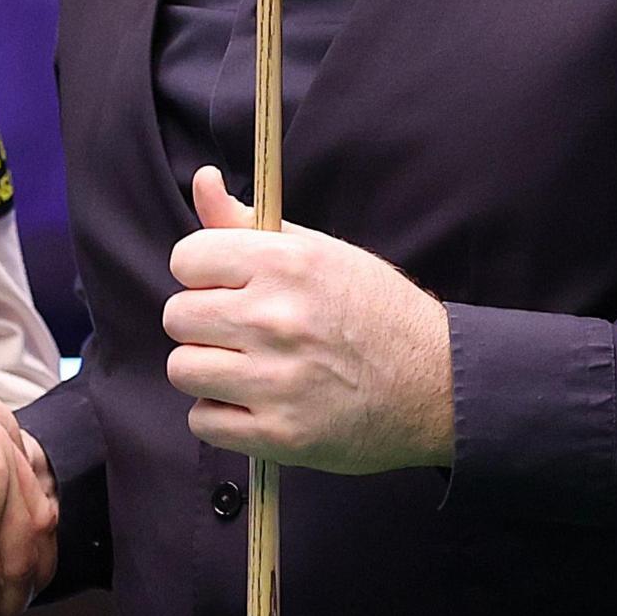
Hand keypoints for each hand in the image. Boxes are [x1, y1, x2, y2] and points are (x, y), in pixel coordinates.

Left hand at [165, 167, 452, 473]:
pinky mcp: (279, 434)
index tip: (225, 287)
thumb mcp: (322, 253)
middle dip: (202, 323)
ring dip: (207, 370)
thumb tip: (202, 181)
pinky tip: (255, 403)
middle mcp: (276, 318)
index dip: (202, 274)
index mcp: (286, 263)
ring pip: (182, 369)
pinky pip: (203, 420)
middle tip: (240, 332)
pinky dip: (221, 415)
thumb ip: (250, 223)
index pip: (187, 259)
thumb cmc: (377, 312)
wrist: (439, 383)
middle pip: (177, 316)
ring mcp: (276, 380)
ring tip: (247, 368)